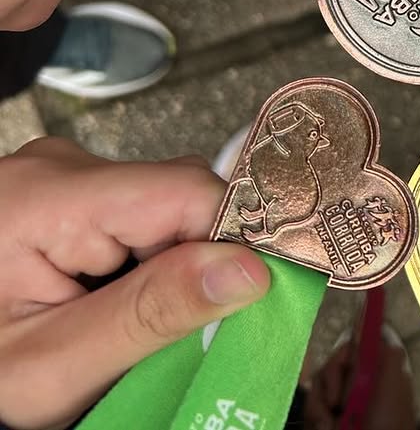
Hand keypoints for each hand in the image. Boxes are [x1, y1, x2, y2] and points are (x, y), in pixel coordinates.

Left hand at [0, 138, 269, 429]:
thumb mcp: (54, 366)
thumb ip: (150, 314)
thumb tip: (248, 270)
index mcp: (46, 198)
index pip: (188, 191)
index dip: (236, 240)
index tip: (258, 298)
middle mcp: (59, 168)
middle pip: (181, 197)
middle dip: (198, 264)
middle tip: (172, 336)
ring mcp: (63, 177)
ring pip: (167, 208)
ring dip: (173, 267)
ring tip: (129, 323)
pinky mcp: (69, 192)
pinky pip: (142, 214)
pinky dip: (149, 262)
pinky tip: (116, 300)